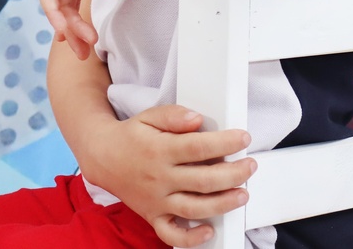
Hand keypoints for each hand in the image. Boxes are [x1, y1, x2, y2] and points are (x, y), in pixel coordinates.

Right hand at [82, 105, 254, 247]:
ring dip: (223, 204)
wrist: (102, 157)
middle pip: (203, 181)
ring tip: (243, 194)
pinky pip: (171, 234)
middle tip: (250, 165)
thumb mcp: (149, 116)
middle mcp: (159, 178)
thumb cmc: (131, 136)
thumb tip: (196, 119)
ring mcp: (156, 200)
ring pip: (194, 208)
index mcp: (159, 150)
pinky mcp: (153, 216)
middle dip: (233, 174)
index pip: (198, 147)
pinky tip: (209, 231)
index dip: (225, 143)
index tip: (244, 138)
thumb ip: (173, 115)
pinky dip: (190, 238)